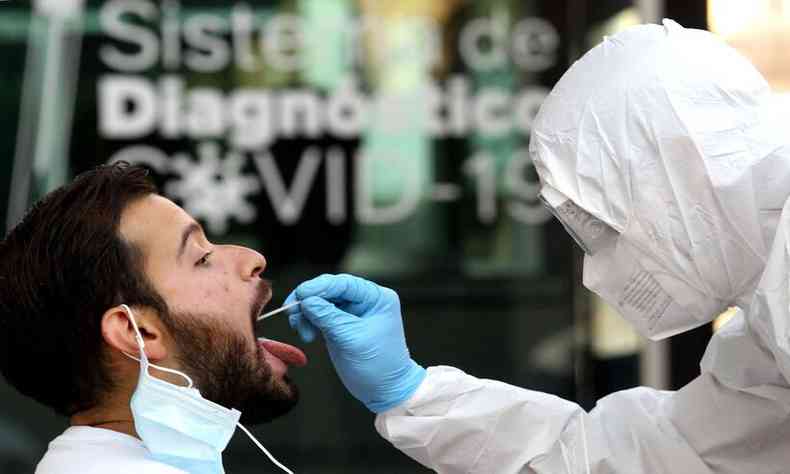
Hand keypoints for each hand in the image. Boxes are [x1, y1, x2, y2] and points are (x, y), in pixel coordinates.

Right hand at [284, 274, 425, 412]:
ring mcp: (351, 312)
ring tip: (303, 332)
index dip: (320, 287)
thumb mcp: (352, 339)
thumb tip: (306, 300)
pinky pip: (319, 315)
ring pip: (321, 302)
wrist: (384, 390)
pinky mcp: (340, 324)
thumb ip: (328, 317)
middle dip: (309, 301)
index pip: (344, 283)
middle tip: (292, 313)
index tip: (301, 294)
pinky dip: (308, 321)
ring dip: (306, 313)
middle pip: (329, 290)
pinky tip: (307, 334)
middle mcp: (364, 301)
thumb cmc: (379, 366)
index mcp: (377, 298)